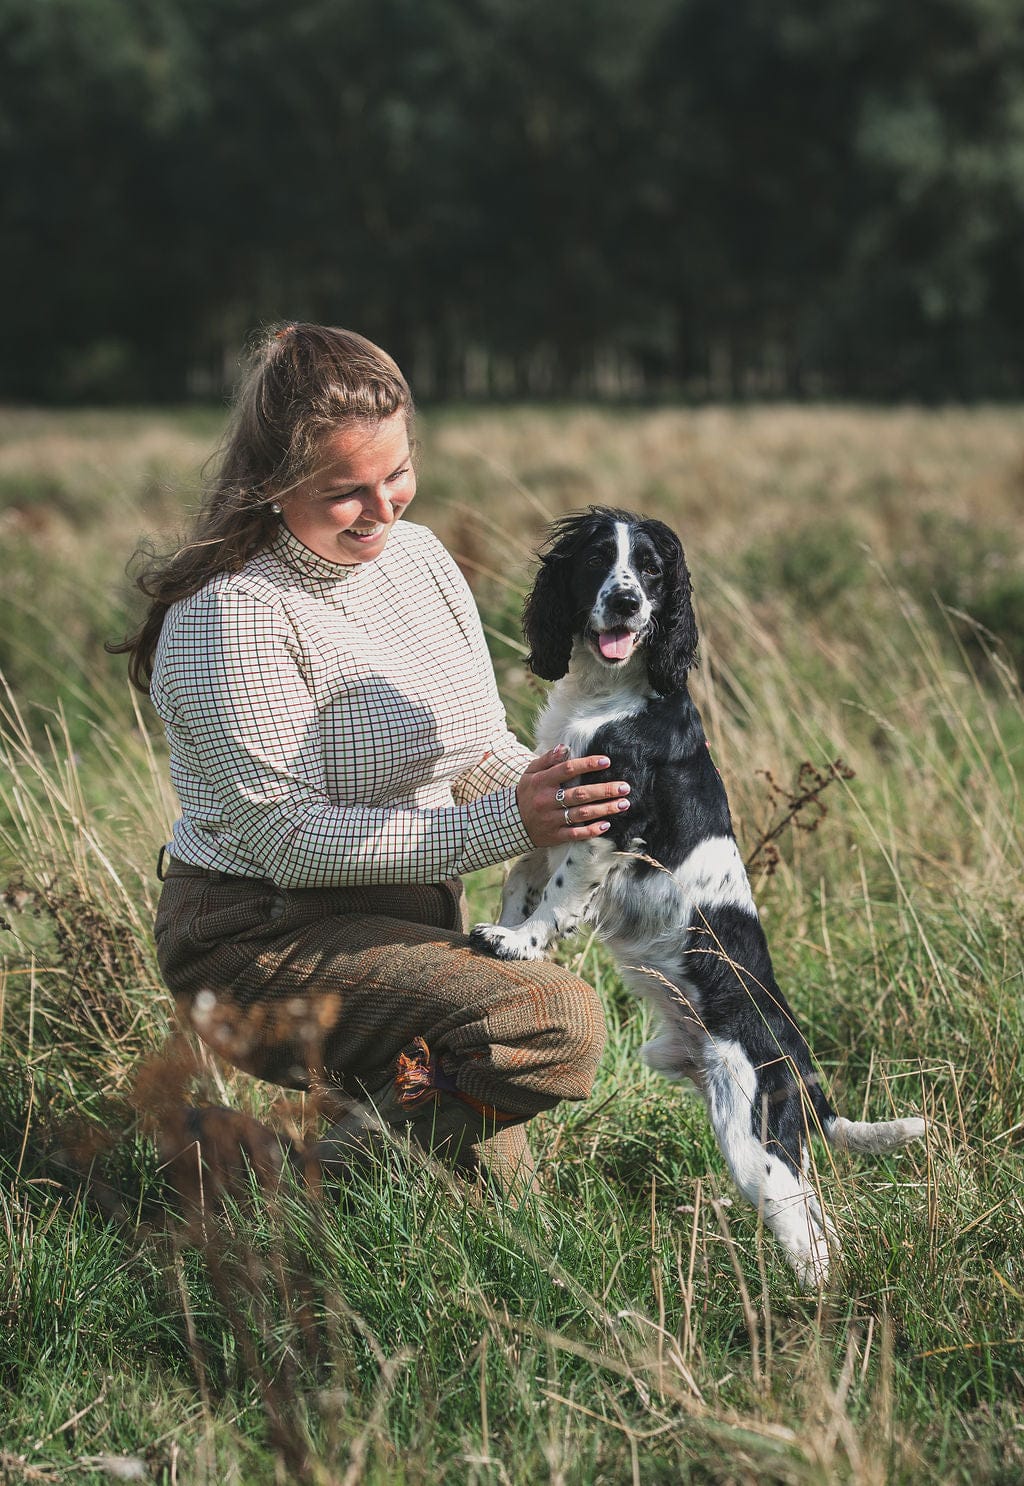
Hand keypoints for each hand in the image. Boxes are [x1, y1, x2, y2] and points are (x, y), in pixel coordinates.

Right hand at [515, 745, 630, 846]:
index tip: (606, 762)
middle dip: (604, 790)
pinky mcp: (554, 835)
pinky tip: (607, 824)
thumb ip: (547, 759)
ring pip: (581, 814)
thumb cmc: (527, 792)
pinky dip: (591, 830)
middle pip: (580, 794)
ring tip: (623, 804)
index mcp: (542, 782)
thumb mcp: (531, 772)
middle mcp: (547, 800)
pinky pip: (575, 834)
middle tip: (624, 787)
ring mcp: (551, 819)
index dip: (587, 765)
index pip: (567, 770)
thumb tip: (564, 747)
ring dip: (604, 809)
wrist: (511, 822)